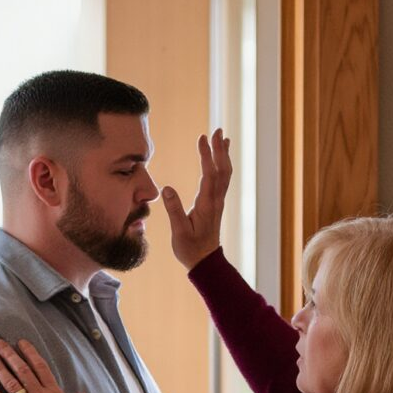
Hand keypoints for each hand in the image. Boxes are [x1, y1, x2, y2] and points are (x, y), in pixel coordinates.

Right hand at [161, 129, 231, 270]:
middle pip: (222, 170)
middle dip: (220, 149)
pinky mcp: (216, 204)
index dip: (206, 155)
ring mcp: (218, 202)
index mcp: (207, 204)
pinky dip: (223, 165)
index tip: (202, 138)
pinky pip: (223, 180)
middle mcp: (215, 200)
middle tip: (217, 130)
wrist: (205, 261)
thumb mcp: (179, 231)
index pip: (209, 174)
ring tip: (222, 138)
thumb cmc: (190, 249)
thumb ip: (174, 209)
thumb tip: (167, 188)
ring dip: (224, 155)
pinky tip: (220, 158)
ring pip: (225, 174)